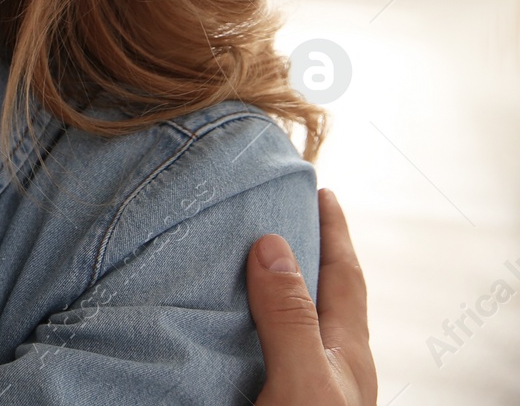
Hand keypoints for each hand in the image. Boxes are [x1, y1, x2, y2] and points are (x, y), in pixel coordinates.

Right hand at [250, 189, 376, 405]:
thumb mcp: (302, 379)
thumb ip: (290, 317)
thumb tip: (272, 243)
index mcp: (348, 351)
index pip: (345, 275)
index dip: (335, 231)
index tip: (323, 192)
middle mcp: (336, 366)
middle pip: (327, 294)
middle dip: (308, 253)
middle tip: (282, 216)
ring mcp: (314, 386)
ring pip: (300, 322)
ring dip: (278, 289)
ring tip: (248, 264)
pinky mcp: (285, 398)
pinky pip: (270, 346)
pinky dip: (256, 322)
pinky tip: (229, 327)